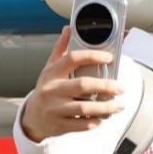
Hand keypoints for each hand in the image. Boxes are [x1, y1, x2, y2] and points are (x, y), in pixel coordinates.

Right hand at [19, 27, 124, 142]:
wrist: (32, 117)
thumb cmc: (46, 89)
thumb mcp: (50, 68)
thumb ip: (60, 49)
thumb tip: (68, 28)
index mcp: (52, 73)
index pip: (72, 59)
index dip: (92, 56)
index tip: (109, 57)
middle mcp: (52, 90)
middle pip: (83, 85)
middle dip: (106, 86)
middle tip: (120, 88)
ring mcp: (54, 108)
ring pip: (84, 108)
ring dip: (106, 107)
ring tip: (119, 105)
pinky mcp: (59, 125)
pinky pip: (81, 124)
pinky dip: (94, 122)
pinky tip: (102, 118)